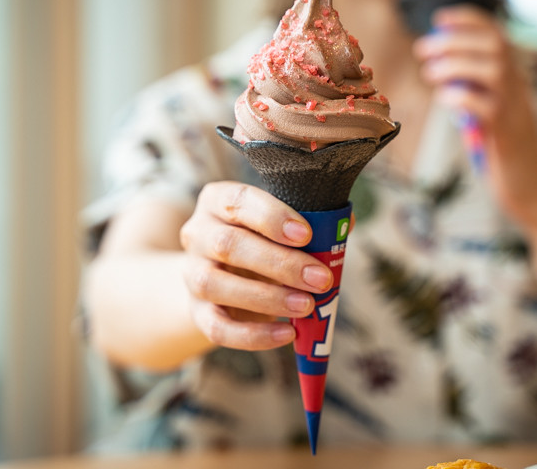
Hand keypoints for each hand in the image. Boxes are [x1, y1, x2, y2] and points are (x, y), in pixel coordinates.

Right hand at [178, 181, 333, 349]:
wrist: (222, 278)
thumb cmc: (260, 242)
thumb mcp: (279, 226)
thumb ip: (309, 222)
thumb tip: (345, 227)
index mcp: (218, 201)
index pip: (238, 201)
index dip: (272, 218)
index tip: (306, 234)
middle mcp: (198, 234)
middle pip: (229, 245)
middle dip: (280, 263)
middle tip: (320, 278)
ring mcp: (192, 274)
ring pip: (217, 285)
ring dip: (267, 297)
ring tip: (307, 305)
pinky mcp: (197, 312)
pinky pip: (218, 327)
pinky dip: (254, 335)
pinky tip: (287, 333)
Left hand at [413, 8, 536, 233]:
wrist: (535, 196)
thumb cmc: (507, 158)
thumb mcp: (492, 119)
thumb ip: (476, 96)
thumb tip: (447, 78)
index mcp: (516, 83)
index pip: (499, 37)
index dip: (469, 21)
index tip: (439, 19)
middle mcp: (520, 91)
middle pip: (494, 46)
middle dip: (455, 40)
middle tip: (423, 49)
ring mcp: (517, 111)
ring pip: (492, 70)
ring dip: (455, 64)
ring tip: (429, 73)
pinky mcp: (508, 135)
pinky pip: (488, 106)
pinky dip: (462, 97)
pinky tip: (444, 100)